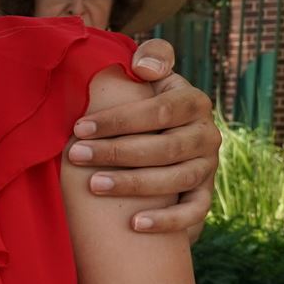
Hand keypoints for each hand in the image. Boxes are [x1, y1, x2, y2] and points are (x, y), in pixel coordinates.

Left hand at [67, 39, 217, 237]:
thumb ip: (152, 58)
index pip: (160, 110)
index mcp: (193, 102)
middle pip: (166, 147)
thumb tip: (143, 68)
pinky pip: (194, 211)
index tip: (79, 128)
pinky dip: (167, 220)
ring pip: (177, 179)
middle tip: (75, 155)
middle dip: (117, 152)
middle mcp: (207, 134)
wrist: (163, 138)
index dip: (119, 119)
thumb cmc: (145, 106)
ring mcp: (208, 166)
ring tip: (94, 185)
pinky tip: (135, 224)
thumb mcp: (151, 78)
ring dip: (134, 184)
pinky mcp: (204, 195)